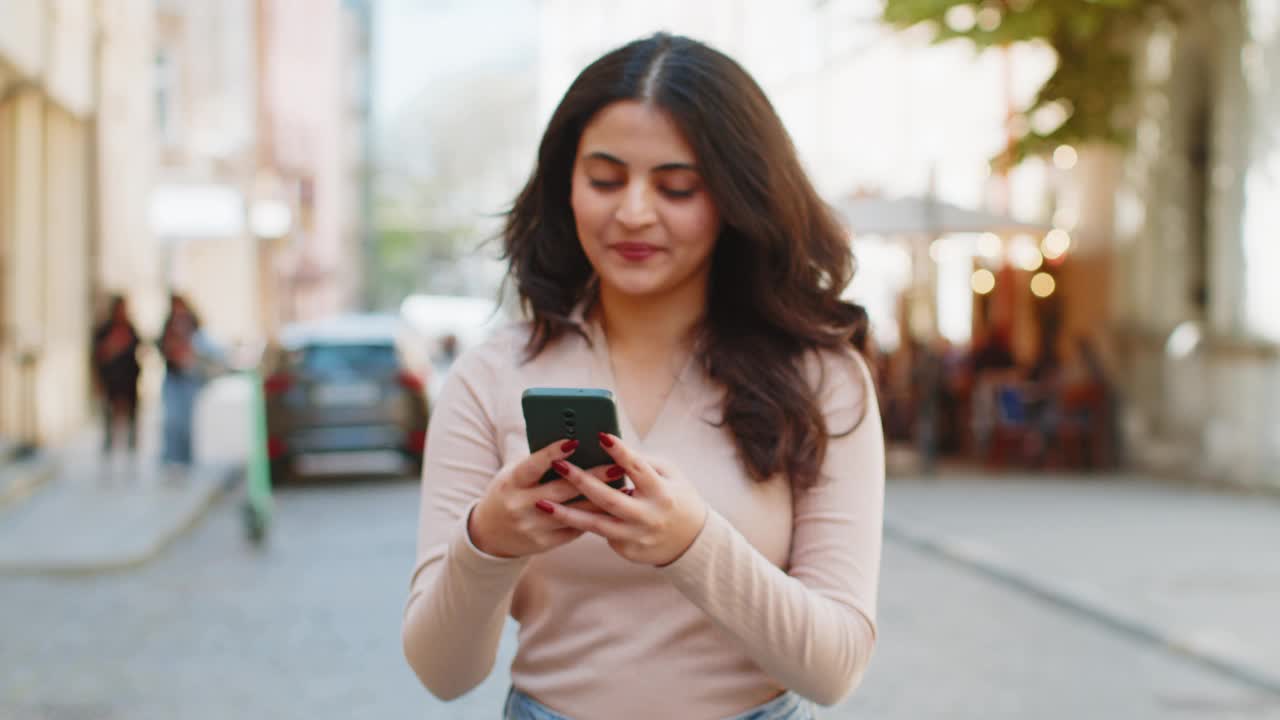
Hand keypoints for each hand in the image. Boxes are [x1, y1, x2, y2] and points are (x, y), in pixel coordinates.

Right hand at [468, 439, 613, 558]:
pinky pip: (573, 529)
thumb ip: (537, 463)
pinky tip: (611, 507)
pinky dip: (592, 517)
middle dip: (591, 478)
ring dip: (600, 500)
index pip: (532, 466)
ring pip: (572, 513)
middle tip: (616, 466)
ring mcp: (532, 527)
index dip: (552, 453)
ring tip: (623, 488)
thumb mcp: (513, 475)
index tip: (575, 441)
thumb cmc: (508, 492)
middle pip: (560, 490)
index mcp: (510, 484)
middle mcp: (520, 506)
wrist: (489, 534)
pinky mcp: (544, 544)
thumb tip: (574, 445)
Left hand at [536, 433, 707, 566]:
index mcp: (662, 492)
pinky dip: (583, 522)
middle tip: (559, 465)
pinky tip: (561, 514)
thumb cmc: (677, 498)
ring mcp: (636, 536)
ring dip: (566, 513)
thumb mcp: (671, 475)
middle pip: (609, 498)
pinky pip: (601, 533)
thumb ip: (643, 463)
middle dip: (581, 481)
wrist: (691, 542)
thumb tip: (611, 449)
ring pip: (595, 524)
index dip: (619, 452)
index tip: (600, 436)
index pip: (637, 469)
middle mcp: (648, 516)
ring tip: (541, 503)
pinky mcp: (627, 550)